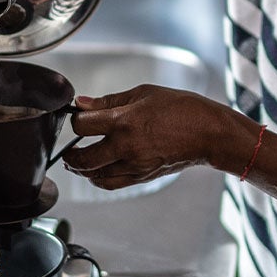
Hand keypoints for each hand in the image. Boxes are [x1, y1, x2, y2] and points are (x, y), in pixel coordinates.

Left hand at [63, 85, 230, 190]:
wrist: (208, 133)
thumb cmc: (181, 108)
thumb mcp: (143, 93)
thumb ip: (109, 101)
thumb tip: (82, 103)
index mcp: (124, 121)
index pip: (82, 126)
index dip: (75, 119)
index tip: (78, 116)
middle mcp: (125, 146)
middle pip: (82, 158)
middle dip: (70, 152)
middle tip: (68, 146)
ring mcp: (133, 165)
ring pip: (93, 175)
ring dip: (81, 168)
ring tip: (78, 159)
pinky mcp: (141, 177)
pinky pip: (110, 184)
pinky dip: (98, 179)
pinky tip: (97, 170)